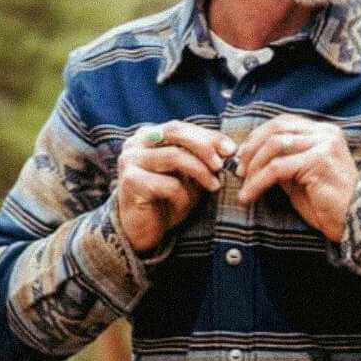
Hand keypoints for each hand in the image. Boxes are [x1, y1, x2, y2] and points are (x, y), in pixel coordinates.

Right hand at [116, 121, 236, 253]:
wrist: (141, 232)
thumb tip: (229, 149)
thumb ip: (201, 158)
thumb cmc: (167, 200)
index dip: (208, 136)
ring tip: (214, 186)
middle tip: (221, 165)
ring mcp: (129, 160)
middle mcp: (135, 143)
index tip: (231, 150)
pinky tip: (182, 207)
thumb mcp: (188, 176)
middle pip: (174, 132)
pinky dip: (182, 196)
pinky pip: (168, 184)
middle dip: (204, 147)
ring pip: (174, 156)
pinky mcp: (130, 181)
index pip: (181, 128)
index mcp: (148, 135)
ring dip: (200, 172)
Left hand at [237, 115, 357, 241]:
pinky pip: (278, 168)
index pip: (283, 122)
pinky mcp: (318, 161)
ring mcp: (323, 145)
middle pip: (277, 128)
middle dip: (252, 149)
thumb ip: (283, 162)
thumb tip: (252, 159)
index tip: (242, 156)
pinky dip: (258, 182)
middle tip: (239, 171)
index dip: (258, 136)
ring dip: (253, 167)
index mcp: (323, 132)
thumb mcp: (300, 177)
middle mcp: (325, 133)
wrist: (356, 221)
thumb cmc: (328, 203)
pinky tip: (250, 195)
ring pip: (275, 146)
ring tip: (245, 186)